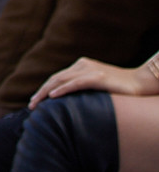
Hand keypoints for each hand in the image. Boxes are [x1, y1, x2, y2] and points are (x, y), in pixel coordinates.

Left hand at [30, 56, 158, 107]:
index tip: (35, 102)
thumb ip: (84, 89)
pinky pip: (76, 83)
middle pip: (55, 78)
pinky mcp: (99, 77)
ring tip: (36, 104)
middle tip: (30, 106)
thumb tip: (70, 105)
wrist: (141, 82)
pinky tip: (52, 96)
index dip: (44, 89)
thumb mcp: (98, 86)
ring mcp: (91, 70)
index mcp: (81, 66)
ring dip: (46, 92)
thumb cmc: (120, 88)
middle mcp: (83, 65)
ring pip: (61, 80)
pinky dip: (62, 89)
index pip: (57, 78)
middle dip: (40, 92)